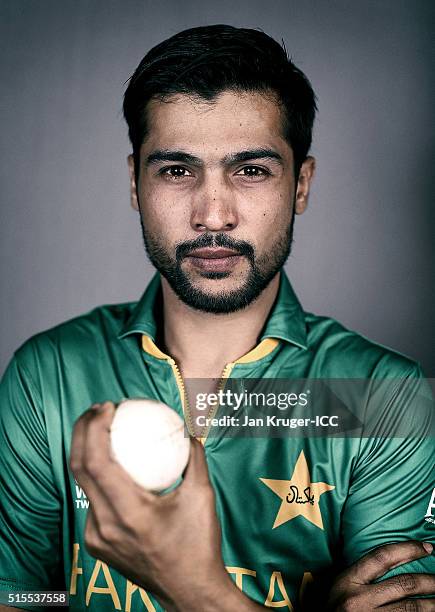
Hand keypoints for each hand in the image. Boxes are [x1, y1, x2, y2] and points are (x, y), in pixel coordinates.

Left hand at [69, 402, 259, 611]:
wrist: (189, 591)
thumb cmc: (199, 544)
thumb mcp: (203, 495)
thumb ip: (194, 456)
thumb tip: (186, 428)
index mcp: (130, 513)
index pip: (97, 462)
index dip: (95, 428)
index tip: (108, 406)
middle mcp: (106, 526)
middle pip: (79, 468)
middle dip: (83, 430)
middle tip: (99, 408)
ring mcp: (97, 538)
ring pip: (82, 484)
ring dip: (87, 450)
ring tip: (102, 428)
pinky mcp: (96, 544)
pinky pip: (92, 500)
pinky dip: (98, 474)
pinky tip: (113, 461)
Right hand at [327, 541, 433, 610]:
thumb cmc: (333, 610)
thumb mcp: (341, 587)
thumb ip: (362, 575)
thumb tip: (396, 562)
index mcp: (349, 581)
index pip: (382, 557)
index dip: (408, 549)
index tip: (427, 547)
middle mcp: (360, 600)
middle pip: (404, 584)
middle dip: (429, 581)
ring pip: (411, 608)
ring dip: (432, 604)